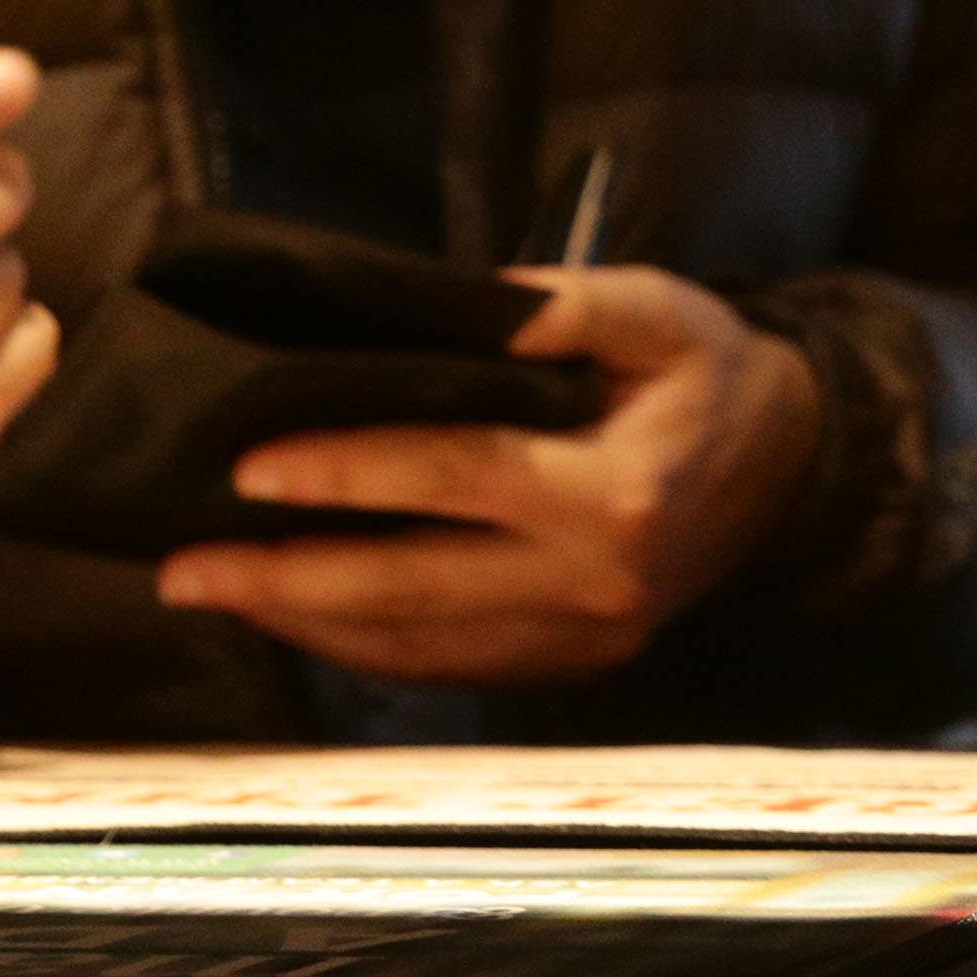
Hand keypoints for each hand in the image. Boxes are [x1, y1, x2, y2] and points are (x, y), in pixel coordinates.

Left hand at [155, 266, 825, 686]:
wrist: (793, 468)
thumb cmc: (707, 374)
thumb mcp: (655, 310)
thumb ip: (556, 309)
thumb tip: (446, 309)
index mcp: (615, 492)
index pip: (456, 478)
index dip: (349, 470)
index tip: (248, 469)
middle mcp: (594, 583)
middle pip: (413, 588)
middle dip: (286, 582)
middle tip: (182, 569)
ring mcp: (583, 639)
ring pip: (419, 646)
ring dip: (307, 623)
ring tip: (216, 590)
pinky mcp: (571, 666)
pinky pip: (449, 667)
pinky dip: (364, 645)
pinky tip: (301, 613)